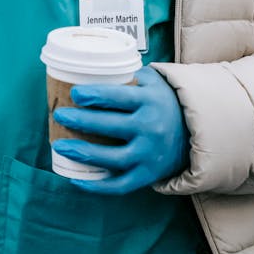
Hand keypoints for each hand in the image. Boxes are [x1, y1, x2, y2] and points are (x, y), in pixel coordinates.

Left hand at [52, 66, 188, 193]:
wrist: (194, 131)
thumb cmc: (162, 101)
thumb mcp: (152, 82)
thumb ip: (127, 74)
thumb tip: (89, 67)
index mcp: (150, 101)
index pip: (118, 97)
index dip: (95, 95)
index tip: (74, 93)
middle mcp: (151, 128)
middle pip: (110, 126)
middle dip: (81, 120)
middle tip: (59, 114)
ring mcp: (149, 154)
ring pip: (112, 158)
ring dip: (83, 153)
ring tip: (60, 145)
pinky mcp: (148, 175)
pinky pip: (120, 186)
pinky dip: (97, 186)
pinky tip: (75, 179)